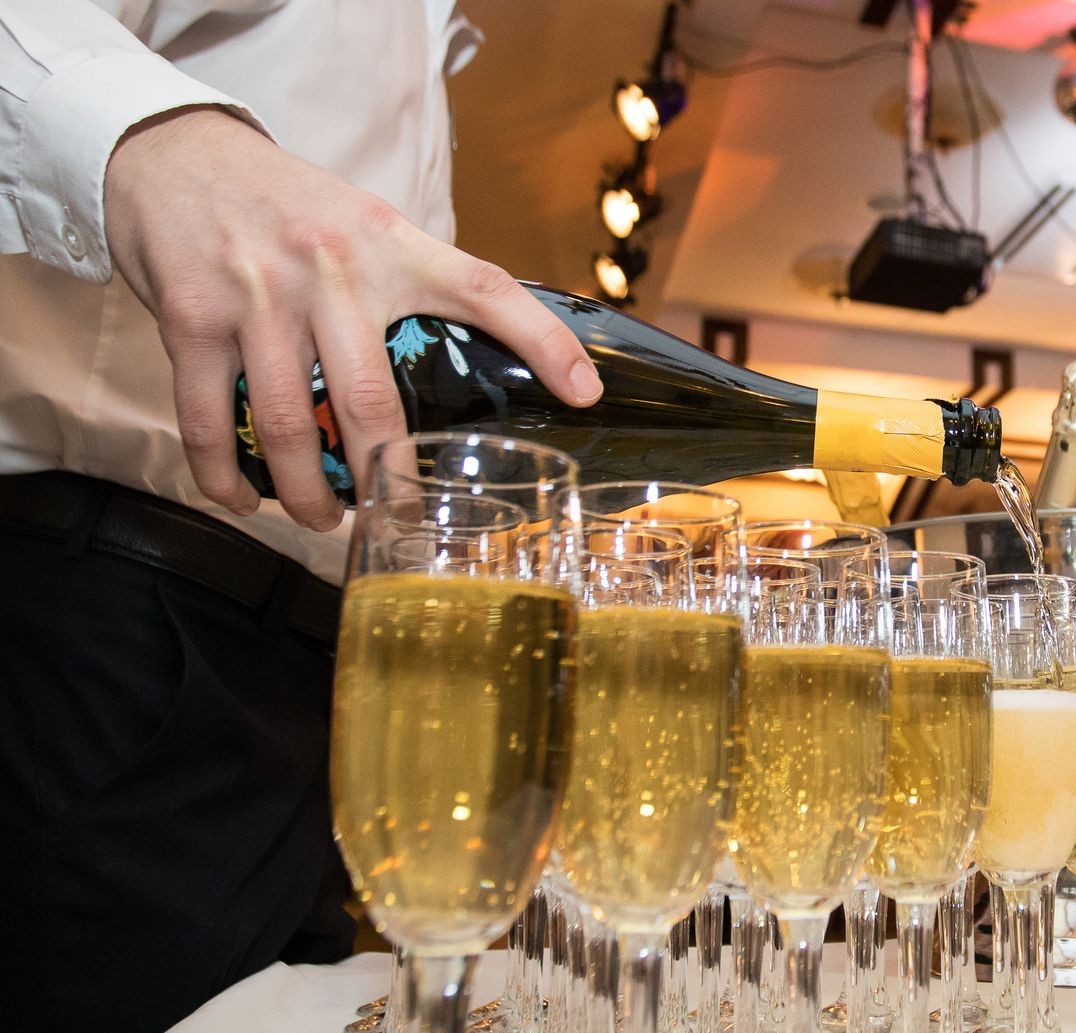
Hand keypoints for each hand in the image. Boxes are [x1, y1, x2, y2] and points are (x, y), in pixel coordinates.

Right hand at [103, 107, 602, 529]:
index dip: (543, 341)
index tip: (584, 393)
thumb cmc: (289, 207)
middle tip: (404, 520)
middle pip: (373, 401)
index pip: (486, 289)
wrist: (175, 153)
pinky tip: (238, 498)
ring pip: (289, 425)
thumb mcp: (367, 226)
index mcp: (391, 246)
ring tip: (323, 519)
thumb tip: (485, 354)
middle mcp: (330, 269)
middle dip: (391, 480)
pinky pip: (208, 415)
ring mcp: (257, 295)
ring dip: (305, 493)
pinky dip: (222, 472)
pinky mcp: (191, 316)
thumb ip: (416, 283)